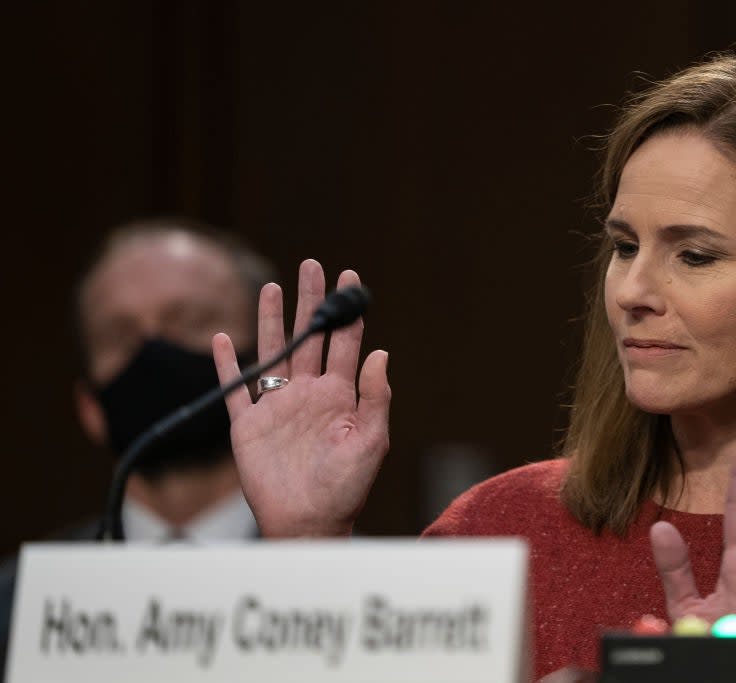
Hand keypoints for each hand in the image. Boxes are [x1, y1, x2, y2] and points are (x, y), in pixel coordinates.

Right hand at [212, 259, 390, 536]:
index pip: (343, 343)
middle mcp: (308, 394)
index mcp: (339, 396)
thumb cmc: (346, 487)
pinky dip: (227, 364)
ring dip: (271, 320)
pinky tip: (223, 339)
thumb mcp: (371, 441)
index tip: (350, 280)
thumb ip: (375, 397)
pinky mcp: (249, 425)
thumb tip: (381, 352)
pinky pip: (235, 389)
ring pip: (273, 352)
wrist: (309, 522)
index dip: (346, 312)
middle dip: (309, 302)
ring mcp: (277, 407)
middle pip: (307, 337)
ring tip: (272, 287)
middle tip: (311, 266)